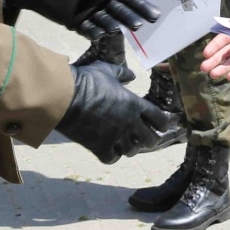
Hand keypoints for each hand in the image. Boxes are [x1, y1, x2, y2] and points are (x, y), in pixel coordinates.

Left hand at [2, 0, 160, 36]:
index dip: (141, 6)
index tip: (155, 15)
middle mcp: (101, 3)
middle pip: (120, 12)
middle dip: (130, 18)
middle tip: (139, 25)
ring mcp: (90, 15)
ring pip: (106, 22)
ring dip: (112, 26)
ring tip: (117, 28)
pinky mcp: (76, 24)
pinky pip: (89, 30)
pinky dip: (94, 33)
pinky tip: (99, 34)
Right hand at [55, 61, 180, 163]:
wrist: (65, 97)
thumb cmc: (87, 81)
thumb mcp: (107, 71)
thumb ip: (123, 74)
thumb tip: (132, 75)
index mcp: (135, 104)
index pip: (161, 119)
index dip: (164, 123)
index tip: (163, 124)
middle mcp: (130, 123)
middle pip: (151, 140)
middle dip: (150, 139)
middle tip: (144, 136)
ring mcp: (115, 137)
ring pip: (133, 151)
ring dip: (130, 147)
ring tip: (126, 142)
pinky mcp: (100, 147)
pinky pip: (113, 158)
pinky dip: (113, 155)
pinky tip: (109, 149)